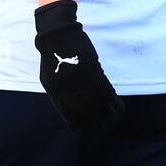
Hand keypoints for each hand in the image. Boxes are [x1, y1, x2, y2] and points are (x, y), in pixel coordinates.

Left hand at [34, 0, 124, 130]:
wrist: (57, 35)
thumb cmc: (52, 59)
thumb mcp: (48, 80)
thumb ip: (59, 98)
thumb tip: (71, 121)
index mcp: (54, 91)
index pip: (68, 115)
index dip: (78, 125)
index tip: (85, 129)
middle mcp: (67, 86)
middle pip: (85, 112)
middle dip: (94, 122)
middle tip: (100, 126)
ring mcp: (81, 78)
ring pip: (98, 104)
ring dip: (105, 114)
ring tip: (109, 118)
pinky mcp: (93, 69)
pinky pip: (106, 91)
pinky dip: (113, 101)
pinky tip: (117, 107)